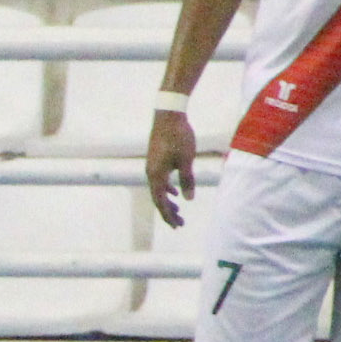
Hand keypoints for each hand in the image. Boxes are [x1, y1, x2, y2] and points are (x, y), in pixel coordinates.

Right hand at [146, 110, 196, 226]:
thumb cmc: (178, 137)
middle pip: (158, 198)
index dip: (168, 215)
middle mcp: (151, 172)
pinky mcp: (156, 159)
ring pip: (158, 189)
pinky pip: (159, 180)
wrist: (168, 116)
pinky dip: (167, 189)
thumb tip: (189, 199)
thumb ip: (187, 180)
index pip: (160, 202)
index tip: (177, 225)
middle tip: (180, 224)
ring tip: (178, 210)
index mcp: (156, 175)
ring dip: (168, 201)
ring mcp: (152, 165)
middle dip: (168, 212)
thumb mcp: (186, 161)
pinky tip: (175, 192)